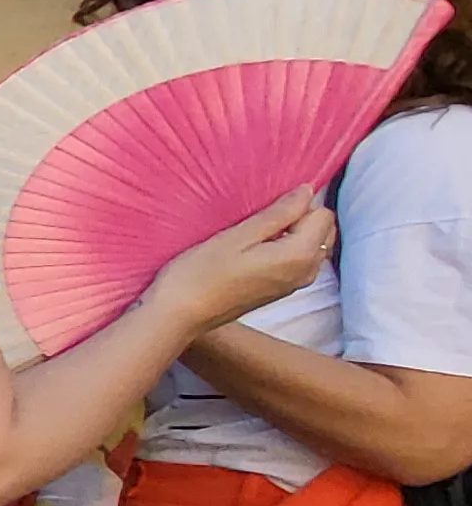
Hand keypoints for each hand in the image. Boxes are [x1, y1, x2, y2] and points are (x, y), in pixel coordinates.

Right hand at [140, 189, 330, 331]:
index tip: (265, 210)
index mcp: (299, 255)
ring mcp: (296, 284)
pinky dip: (288, 249)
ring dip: (295, 234)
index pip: (323, 214)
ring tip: (256, 236)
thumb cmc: (201, 273)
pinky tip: (256, 251)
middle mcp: (307, 271)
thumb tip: (306, 191)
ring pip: (315, 245)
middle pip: (325, 230)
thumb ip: (278, 213)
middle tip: (261, 221)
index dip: (297, 205)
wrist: (180, 314)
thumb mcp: (237, 236)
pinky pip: (301, 260)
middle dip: (302, 218)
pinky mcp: (283, 290)